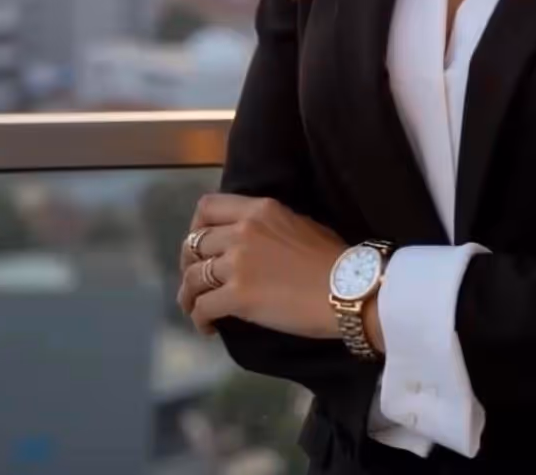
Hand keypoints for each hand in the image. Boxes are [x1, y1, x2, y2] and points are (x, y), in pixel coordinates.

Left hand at [177, 193, 347, 339]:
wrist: (348, 288)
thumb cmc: (332, 258)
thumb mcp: (298, 223)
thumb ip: (268, 226)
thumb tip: (251, 239)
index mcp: (260, 209)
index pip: (207, 206)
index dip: (195, 227)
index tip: (200, 245)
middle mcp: (243, 230)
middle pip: (193, 244)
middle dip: (188, 265)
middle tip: (196, 282)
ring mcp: (238, 263)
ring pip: (191, 278)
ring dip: (188, 297)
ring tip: (196, 309)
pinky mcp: (238, 296)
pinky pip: (202, 307)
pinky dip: (199, 320)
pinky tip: (208, 328)